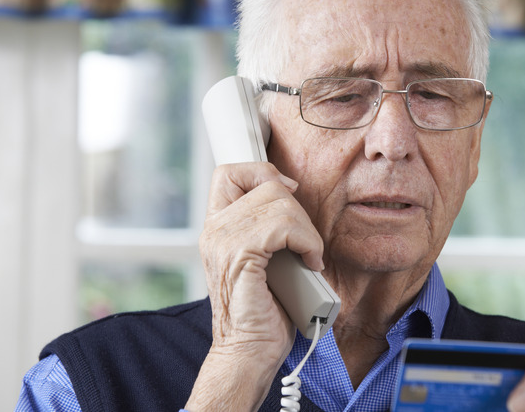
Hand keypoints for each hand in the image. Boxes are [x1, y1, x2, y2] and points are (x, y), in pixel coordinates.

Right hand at [186, 162, 323, 411]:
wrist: (249, 352)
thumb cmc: (262, 311)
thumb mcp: (265, 258)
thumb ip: (268, 227)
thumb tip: (292, 194)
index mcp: (216, 227)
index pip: (229, 172)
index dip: (263, 172)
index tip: (289, 195)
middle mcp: (214, 230)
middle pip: (265, 183)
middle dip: (298, 209)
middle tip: (306, 242)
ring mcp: (223, 242)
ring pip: (279, 202)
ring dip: (306, 229)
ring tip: (309, 255)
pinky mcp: (240, 256)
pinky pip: (284, 226)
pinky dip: (308, 242)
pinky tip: (310, 262)